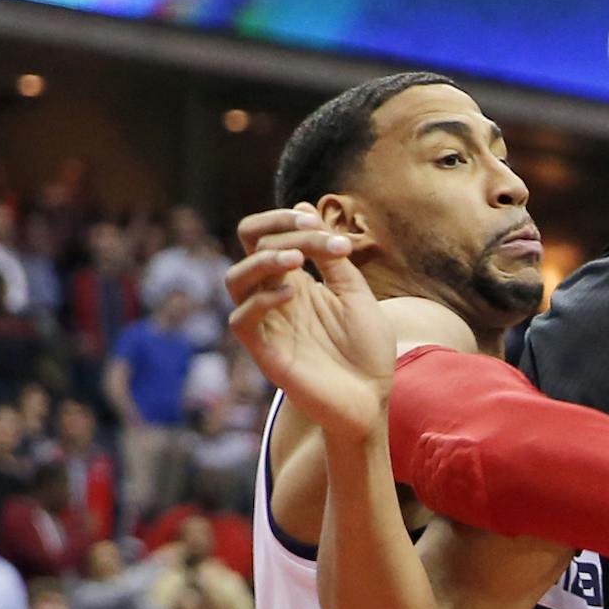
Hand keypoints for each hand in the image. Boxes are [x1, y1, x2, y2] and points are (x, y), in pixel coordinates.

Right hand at [225, 206, 393, 441]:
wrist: (372, 400)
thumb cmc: (367, 350)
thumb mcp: (355, 294)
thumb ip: (331, 257)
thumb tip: (305, 208)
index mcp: (297, 280)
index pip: (269, 234)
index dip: (286, 220)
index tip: (322, 226)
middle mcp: (276, 295)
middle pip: (248, 244)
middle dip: (277, 229)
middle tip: (313, 233)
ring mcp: (267, 322)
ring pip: (235, 278)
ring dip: (264, 261)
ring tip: (298, 263)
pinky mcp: (264, 350)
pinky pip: (242, 319)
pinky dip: (263, 300)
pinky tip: (293, 296)